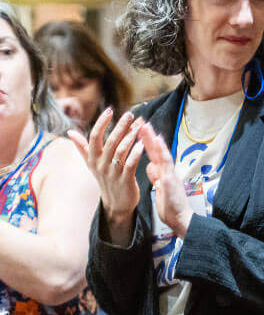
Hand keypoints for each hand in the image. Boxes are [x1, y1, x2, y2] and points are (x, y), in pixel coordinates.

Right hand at [68, 109, 143, 238]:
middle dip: (121, 126)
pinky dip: (136, 153)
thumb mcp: (91, 164)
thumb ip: (82, 147)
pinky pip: (130, 164)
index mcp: (92, 158)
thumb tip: (69, 132)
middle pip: (110, 141)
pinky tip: (143, 143)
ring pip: (121, 151)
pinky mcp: (125, 180)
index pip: (94, 136)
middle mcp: (101, 164)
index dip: (101, 122)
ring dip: (131, 137)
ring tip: (140, 126)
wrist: (116, 204)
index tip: (110, 109)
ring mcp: (112, 173)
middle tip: (131, 114)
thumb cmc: (105, 180)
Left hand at [137, 124, 192, 237]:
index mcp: (163, 174)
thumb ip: (156, 176)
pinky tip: (159, 142)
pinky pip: (166, 164)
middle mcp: (168, 172)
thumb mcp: (160, 189)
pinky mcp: (171, 181)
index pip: (153, 156)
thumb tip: (150, 166)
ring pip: (162, 153)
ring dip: (155, 139)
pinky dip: (163, 152)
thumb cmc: (171, 207)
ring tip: (148, 127)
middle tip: (142, 122)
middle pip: (157, 151)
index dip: (146, 143)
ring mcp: (170, 175)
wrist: (181, 220)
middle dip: (149, 137)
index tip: (140, 132)